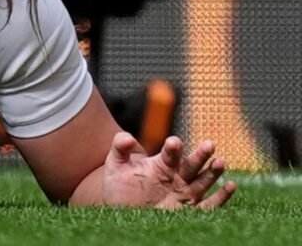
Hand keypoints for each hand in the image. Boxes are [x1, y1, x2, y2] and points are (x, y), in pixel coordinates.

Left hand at [102, 132, 236, 208]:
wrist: (122, 208)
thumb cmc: (120, 185)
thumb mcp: (115, 164)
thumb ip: (120, 147)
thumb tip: (128, 137)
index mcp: (162, 163)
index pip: (171, 153)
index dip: (173, 147)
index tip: (174, 142)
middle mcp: (177, 176)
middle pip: (191, 164)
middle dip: (200, 155)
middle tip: (210, 144)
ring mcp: (184, 193)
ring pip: (203, 181)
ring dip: (213, 172)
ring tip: (220, 162)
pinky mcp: (189, 210)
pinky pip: (209, 205)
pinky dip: (221, 197)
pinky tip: (231, 186)